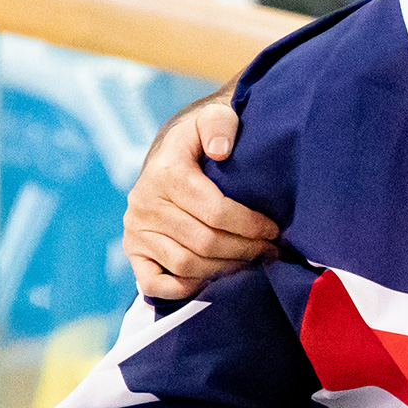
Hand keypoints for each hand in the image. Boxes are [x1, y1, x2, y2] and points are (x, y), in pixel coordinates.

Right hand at [124, 101, 278, 297]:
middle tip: (271, 252)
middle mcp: (144, 203)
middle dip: (246, 251)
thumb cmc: (204, 140)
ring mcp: (135, 230)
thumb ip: (221, 124)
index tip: (274, 229)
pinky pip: (154, 284)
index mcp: (166, 173)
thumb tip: (222, 149)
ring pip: (186, 265)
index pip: (215, 211)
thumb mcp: (214, 118)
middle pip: (204, 242)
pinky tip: (215, 280)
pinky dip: (186, 288)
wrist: (173, 152)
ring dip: (226, 270)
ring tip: (252, 263)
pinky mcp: (133, 251)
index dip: (250, 225)